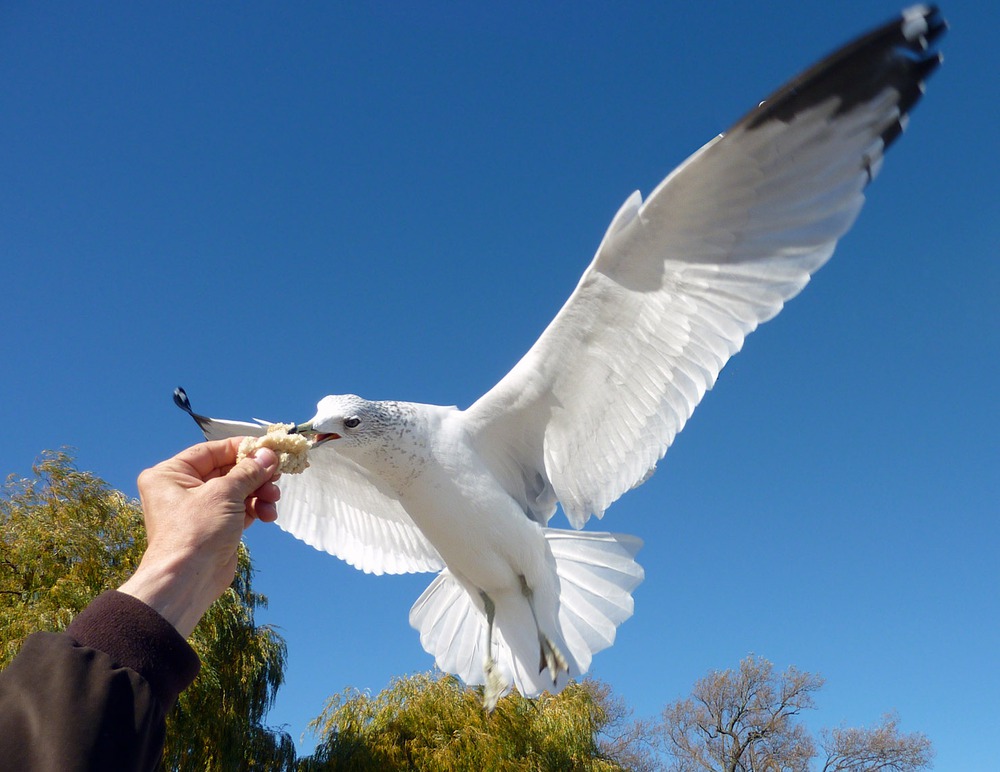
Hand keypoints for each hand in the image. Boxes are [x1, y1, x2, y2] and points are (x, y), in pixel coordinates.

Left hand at [118, 438, 280, 636]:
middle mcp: (182, 489)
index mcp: (171, 474)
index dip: (241, 448)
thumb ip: (249, 471)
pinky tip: (268, 515)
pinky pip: (240, 509)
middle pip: (227, 471)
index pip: (212, 451)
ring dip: (259, 493)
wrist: (188, 580)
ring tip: (273, 499)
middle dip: (255, 475)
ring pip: (237, 491)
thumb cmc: (196, 531)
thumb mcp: (224, 493)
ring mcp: (199, 510)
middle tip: (277, 475)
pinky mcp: (215, 527)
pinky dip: (256, 509)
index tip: (268, 447)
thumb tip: (269, 455)